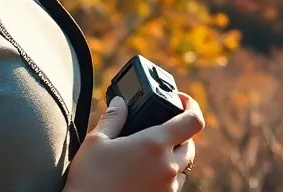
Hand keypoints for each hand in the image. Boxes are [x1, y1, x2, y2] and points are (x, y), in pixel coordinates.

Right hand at [64, 92, 204, 191]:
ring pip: (184, 167)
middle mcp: (168, 167)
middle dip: (179, 134)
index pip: (193, 121)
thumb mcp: (96, 142)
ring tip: (149, 154)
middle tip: (159, 128)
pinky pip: (174, 185)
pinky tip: (144, 173)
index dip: (192, 106)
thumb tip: (120, 103)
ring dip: (174, 157)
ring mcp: (167, 188)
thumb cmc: (89, 179)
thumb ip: (113, 118)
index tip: (182, 101)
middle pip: (191, 145)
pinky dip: (166, 175)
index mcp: (154, 144)